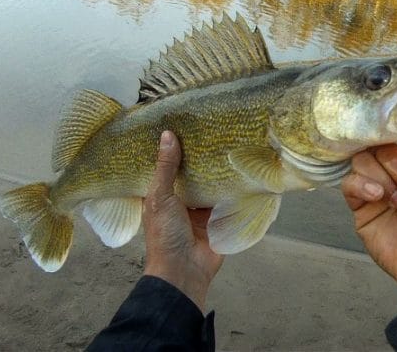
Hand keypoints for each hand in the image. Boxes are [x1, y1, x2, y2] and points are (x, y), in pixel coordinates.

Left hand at [142, 131, 223, 310]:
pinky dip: (229, 187)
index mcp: (159, 196)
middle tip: (207, 131)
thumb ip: (166, 168)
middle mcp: (179, 201)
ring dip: (214, 172)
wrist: (185, 270)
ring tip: (224, 143)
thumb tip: (167, 135)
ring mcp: (198, 211)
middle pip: (189, 175)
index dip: (169, 151)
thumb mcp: (160, 197)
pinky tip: (237, 167)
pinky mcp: (217, 218)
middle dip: (196, 159)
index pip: (164, 168)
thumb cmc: (165, 235)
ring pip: (207, 185)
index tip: (178, 126)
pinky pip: (224, 199)